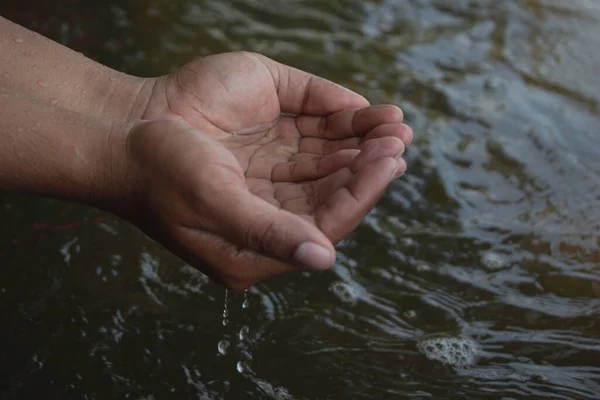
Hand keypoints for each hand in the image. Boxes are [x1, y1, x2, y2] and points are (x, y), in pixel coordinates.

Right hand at [124, 52, 412, 288]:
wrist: (120, 133)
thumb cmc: (158, 172)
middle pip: (332, 195)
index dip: (361, 194)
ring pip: (327, 165)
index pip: (324, 224)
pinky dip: (339, 124)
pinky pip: (310, 136)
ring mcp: (267, 177)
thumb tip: (324, 259)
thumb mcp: (213, 203)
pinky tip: (364, 115)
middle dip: (368, 167)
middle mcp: (268, 213)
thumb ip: (268, 233)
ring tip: (395, 126)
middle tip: (399, 141)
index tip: (391, 163)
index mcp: (255, 245)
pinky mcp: (263, 144)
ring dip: (361, 145)